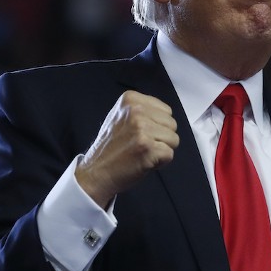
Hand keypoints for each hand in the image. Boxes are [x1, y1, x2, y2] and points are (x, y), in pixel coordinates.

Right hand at [75, 91, 178, 207]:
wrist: (96, 172)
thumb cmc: (111, 147)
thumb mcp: (121, 116)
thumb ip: (143, 111)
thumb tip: (166, 115)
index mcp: (131, 99)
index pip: (166, 111)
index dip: (158, 126)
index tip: (140, 133)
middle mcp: (136, 111)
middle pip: (172, 124)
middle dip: (162, 138)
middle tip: (141, 145)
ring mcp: (142, 129)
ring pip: (174, 139)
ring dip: (162, 150)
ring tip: (142, 152)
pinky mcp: (148, 148)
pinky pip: (170, 154)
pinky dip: (160, 162)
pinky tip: (144, 161)